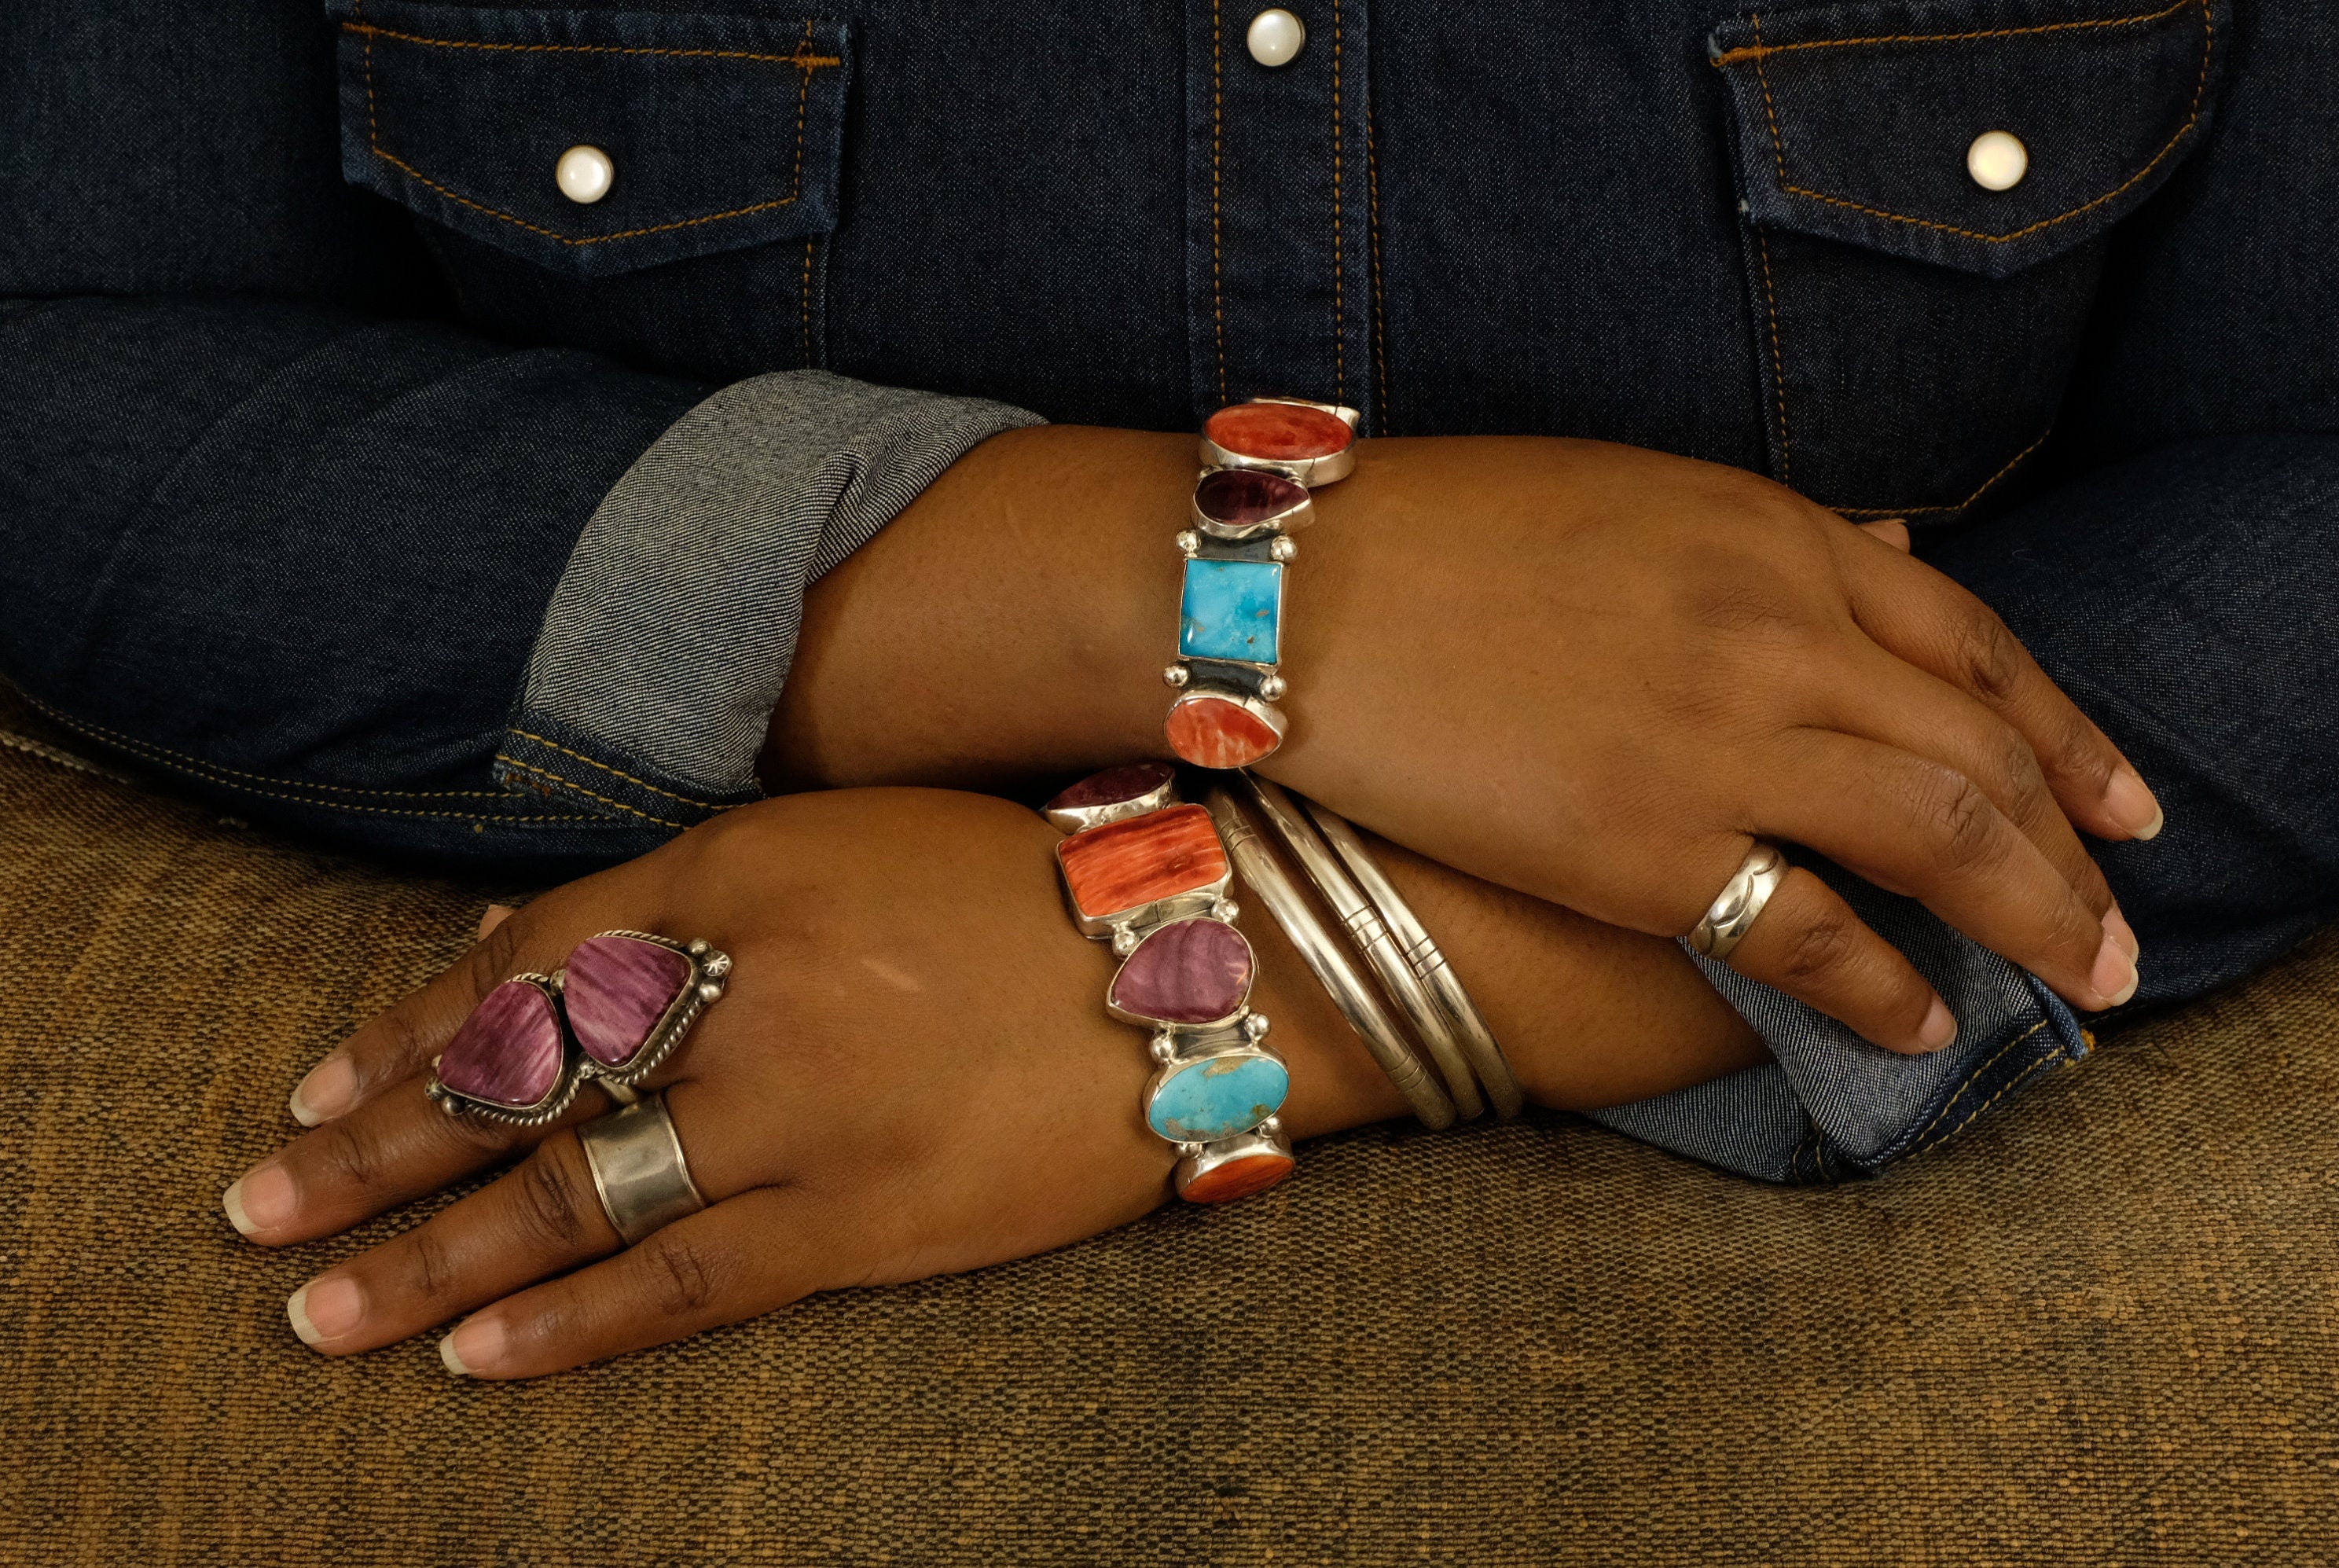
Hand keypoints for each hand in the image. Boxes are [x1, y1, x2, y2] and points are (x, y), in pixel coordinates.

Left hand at [226, 788, 1760, 1376]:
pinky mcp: (879, 1217)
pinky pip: (695, 1283)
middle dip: (374, 1157)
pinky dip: (576, 1325)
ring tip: (321, 1309)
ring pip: (581, 1194)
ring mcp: (815, 1109)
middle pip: (521, 1084)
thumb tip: (514, 947)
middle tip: (258, 1214)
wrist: (1220, 949)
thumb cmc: (1030, 876)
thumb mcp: (842, 835)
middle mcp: (758, 981)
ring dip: (435, 1257)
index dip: (404, 1034)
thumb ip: (678, 886)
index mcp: (746, 865)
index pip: (527, 961)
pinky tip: (481, 1357)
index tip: (317, 1092)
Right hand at [773, 428, 2158, 1052]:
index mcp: (1768, 531)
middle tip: (2124, 916)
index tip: (2117, 792)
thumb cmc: (1429, 535)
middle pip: (1988, 745)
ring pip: (1944, 836)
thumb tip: (1878, 550)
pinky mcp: (1648, 846)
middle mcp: (1777, 625)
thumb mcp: (1622, 495)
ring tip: (2079, 982)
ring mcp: (1721, 736)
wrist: (1285, 592)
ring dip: (2033, 918)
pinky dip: (1884, 986)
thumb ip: (1758, 540)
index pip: (1974, 638)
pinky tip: (1920, 1026)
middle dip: (2081, 841)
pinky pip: (1812, 934)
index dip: (2066, 724)